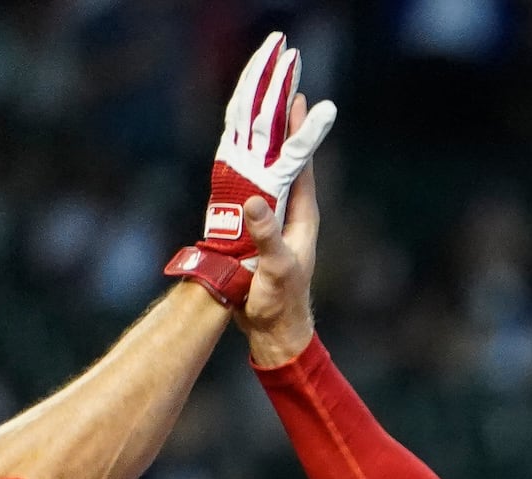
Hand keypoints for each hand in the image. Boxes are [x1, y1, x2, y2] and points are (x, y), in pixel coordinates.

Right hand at [239, 114, 321, 367]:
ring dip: (258, 147)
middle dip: (278, 130)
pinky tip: (230, 156)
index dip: (299, 134)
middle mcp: (288, 214)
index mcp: (301, 216)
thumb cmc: (280, 302)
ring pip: (263, 175)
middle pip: (283, 163)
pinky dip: (239, 172)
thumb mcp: (277, 267)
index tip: (296, 101)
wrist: (271, 332)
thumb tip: (253, 201)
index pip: (302, 166)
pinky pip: (245, 192)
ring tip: (251, 114)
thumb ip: (266, 235)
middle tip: (273, 93)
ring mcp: (269, 222)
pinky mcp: (251, 232)